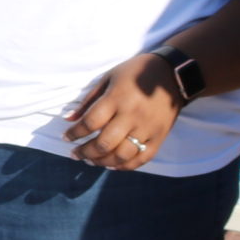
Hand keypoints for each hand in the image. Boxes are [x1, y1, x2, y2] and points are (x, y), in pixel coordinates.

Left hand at [63, 54, 183, 170]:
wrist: (173, 74)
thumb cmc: (136, 72)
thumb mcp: (109, 77)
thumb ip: (89, 99)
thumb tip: (68, 119)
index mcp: (117, 98)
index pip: (90, 122)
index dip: (75, 133)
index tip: (66, 138)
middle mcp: (132, 116)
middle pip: (104, 143)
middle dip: (85, 152)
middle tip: (75, 154)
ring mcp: (147, 128)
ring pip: (121, 155)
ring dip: (102, 162)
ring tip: (91, 160)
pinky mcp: (159, 137)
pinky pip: (141, 159)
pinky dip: (124, 166)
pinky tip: (112, 165)